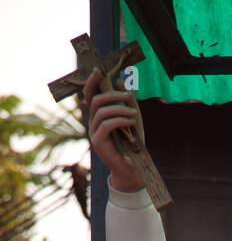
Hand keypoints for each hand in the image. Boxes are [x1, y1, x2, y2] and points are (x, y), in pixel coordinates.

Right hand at [82, 67, 143, 190]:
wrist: (133, 169)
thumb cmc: (133, 145)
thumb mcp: (132, 119)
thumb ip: (126, 102)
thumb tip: (119, 80)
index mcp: (98, 117)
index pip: (90, 96)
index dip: (91, 82)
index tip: (98, 71)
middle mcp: (93, 123)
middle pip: (95, 100)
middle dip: (112, 95)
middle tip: (128, 96)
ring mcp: (93, 133)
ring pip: (101, 111)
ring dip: (119, 109)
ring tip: (133, 113)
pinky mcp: (98, 142)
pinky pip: (107, 124)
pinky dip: (120, 120)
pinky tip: (131, 121)